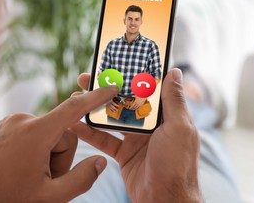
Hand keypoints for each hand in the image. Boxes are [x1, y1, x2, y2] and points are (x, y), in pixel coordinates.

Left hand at [0, 85, 117, 201]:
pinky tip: (21, 167)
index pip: (74, 108)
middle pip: (62, 133)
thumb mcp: (51, 197)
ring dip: (47, 155)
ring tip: (30, 175)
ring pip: (48, 134)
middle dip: (60, 157)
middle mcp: (23, 120)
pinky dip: (35, 149)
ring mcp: (11, 121)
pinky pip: (33, 132)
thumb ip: (82, 179)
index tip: (111, 88)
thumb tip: (101, 161)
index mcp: (36, 133)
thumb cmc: (7, 199)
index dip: (96, 97)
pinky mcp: (5, 125)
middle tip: (45, 180)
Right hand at [72, 69, 201, 201]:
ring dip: (95, 108)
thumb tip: (174, 72)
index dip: (131, 76)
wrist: (165, 200)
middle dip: (107, 90)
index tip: (116, 63)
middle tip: (89, 78)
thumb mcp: (178, 128)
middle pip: (125, 101)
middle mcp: (150, 125)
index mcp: (164, 115)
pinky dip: (89, 132)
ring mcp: (136, 139)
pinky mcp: (124, 153)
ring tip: (77, 96)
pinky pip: (104, 139)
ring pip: (112, 118)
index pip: (146, 89)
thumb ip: (174, 101)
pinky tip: (75, 123)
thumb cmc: (177, 164)